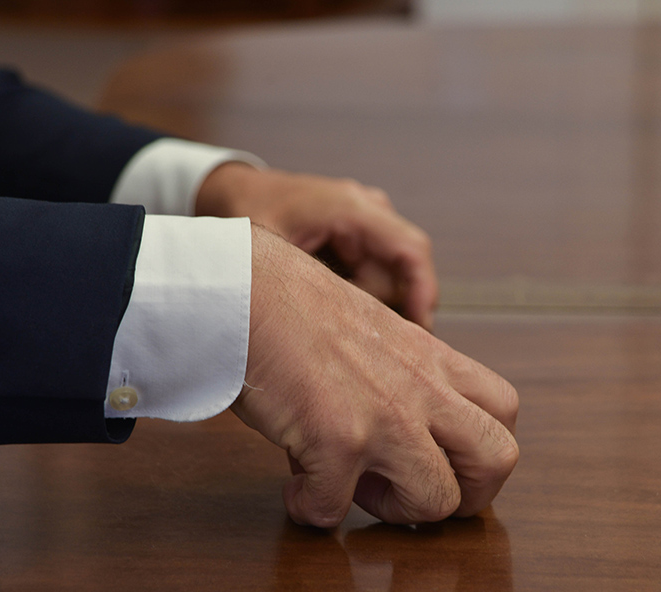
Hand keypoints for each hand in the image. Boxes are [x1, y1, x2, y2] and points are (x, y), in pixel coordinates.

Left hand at [196, 164, 437, 328]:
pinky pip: (375, 275)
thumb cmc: (249, 214)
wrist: (237, 191)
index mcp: (351, 207)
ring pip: (388, 280)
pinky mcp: (363, 235)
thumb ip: (309, 284)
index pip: (410, 250)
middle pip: (400, 274)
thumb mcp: (271, 252)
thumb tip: (345, 325)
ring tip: (318, 302)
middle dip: (376, 307)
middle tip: (333, 323)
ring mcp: (369, 221)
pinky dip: (357, 295)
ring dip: (362, 303)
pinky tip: (325, 296)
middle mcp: (369, 210)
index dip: (423, 293)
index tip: (421, 332)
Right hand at [230, 226, 518, 526]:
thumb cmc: (294, 307)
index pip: (503, 411)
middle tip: (413, 492)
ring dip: (393, 510)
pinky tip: (294, 486)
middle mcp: (421, 388)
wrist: (245, 291)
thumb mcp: (373, 332)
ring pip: (437, 501)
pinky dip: (311, 508)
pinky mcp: (337, 440)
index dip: (478, 450)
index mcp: (431, 358)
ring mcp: (385, 416)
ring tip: (352, 486)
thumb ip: (397, 378)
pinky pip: (335, 509)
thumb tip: (388, 439)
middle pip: (498, 458)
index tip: (437, 461)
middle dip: (465, 495)